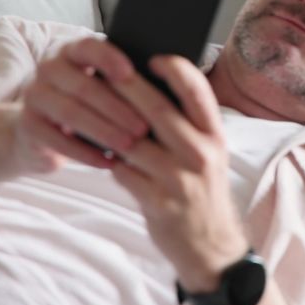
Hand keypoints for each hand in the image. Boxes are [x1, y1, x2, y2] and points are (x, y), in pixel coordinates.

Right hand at [15, 37, 149, 173]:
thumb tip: (166, 87)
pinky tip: (108, 162)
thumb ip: (125, 81)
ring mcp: (34, 96)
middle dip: (118, 109)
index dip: (109, 58)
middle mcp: (49, 68)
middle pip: (84, 86)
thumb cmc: (88, 105)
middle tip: (144, 128)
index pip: (88, 47)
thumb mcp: (103, 87)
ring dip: (104, 131)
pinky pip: (58, 140)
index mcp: (72, 52)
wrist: (41, 131)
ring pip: (71, 113)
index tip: (131, 74)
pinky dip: (86, 154)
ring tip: (130, 146)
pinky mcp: (28, 126)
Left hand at [109, 55, 249, 292]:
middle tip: (104, 69)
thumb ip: (188, 126)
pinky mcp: (159, 202)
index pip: (198, 92)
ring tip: (89, 108)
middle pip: (159, 110)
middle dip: (128, 86)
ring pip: (134, 141)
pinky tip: (98, 152)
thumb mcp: (209, 155)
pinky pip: (124, 173)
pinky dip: (108, 160)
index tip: (154, 58)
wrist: (210, 246)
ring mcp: (180, 180)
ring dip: (109, 124)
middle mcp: (201, 154)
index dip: (176, 70)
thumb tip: (151, 89)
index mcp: (214, 136)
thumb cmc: (202, 191)